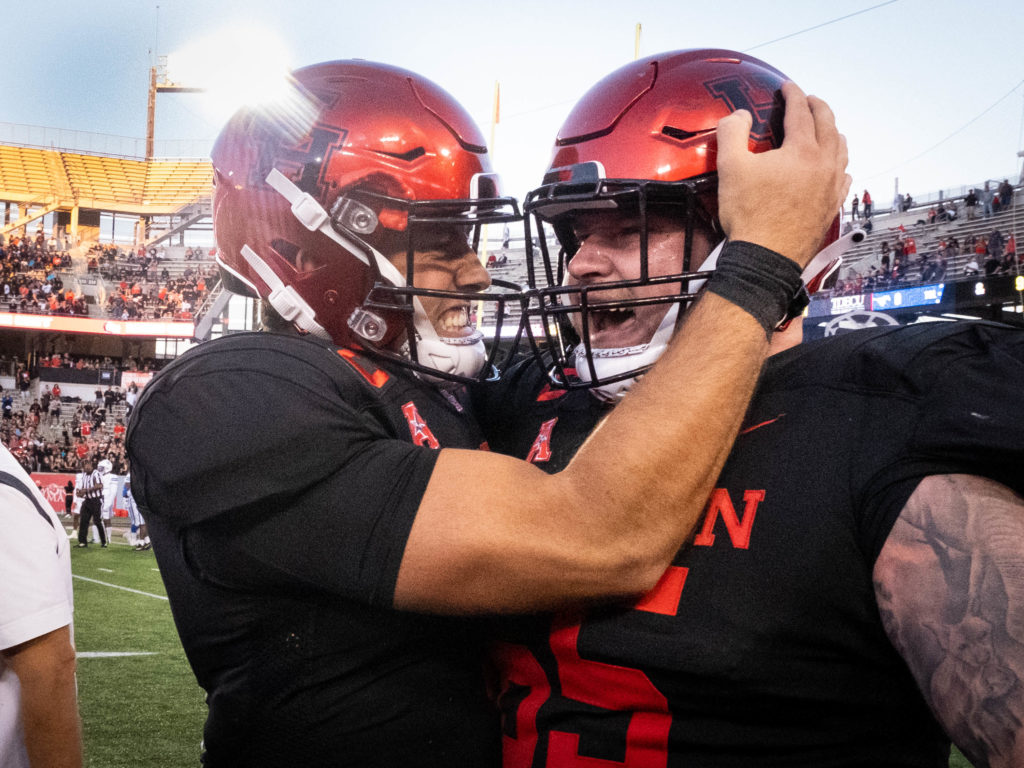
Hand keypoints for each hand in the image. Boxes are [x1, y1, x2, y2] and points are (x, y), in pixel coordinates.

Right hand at [716, 81, 850, 267]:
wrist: (766, 258)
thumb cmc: (748, 214)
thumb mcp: (730, 167)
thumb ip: (733, 132)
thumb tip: (740, 115)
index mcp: (802, 150)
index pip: (800, 112)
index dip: (792, 95)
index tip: (786, 87)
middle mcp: (824, 164)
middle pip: (828, 124)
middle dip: (817, 107)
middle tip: (807, 100)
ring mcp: (831, 186)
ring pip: (841, 149)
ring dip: (833, 132)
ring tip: (826, 127)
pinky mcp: (832, 206)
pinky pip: (843, 177)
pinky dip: (839, 163)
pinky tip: (835, 166)